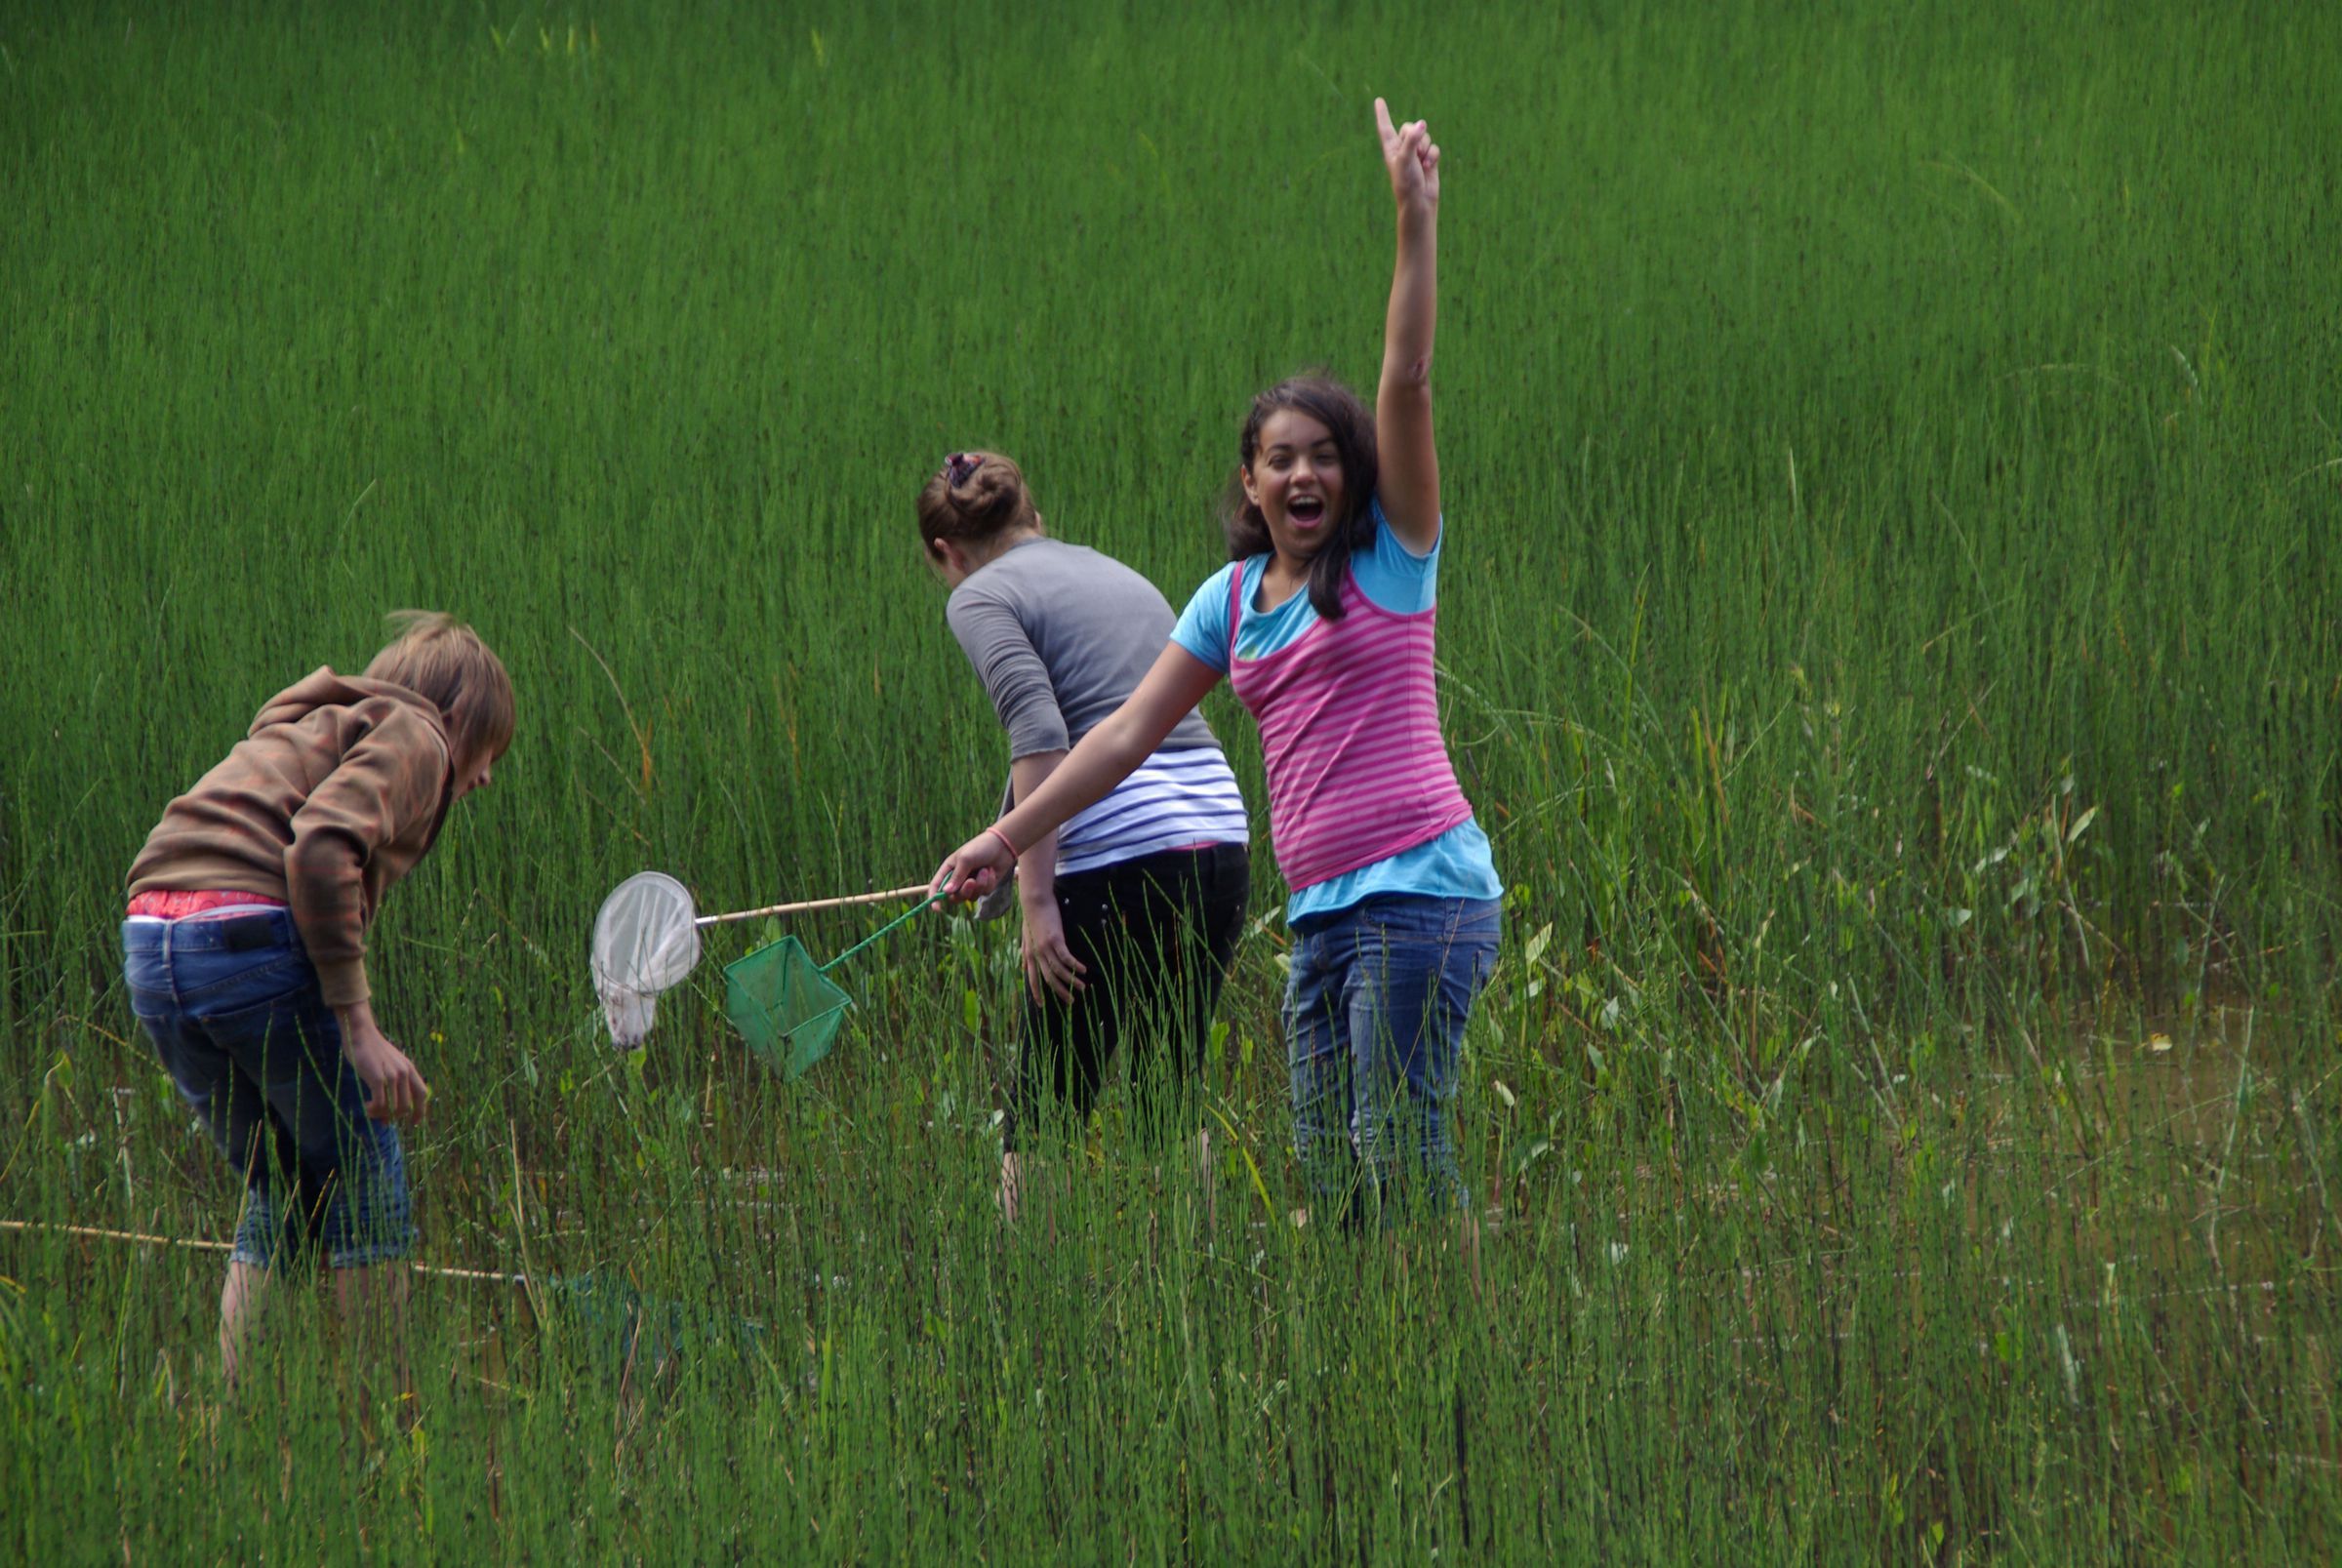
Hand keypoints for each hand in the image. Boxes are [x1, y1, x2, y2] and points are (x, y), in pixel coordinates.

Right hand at [340, 1007, 429, 1123]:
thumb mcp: (390, 1064)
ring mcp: (392, 1075)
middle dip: (395, 1117)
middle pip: (407, 1106)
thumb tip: (390, 1107)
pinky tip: (367, 1107)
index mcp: (410, 1069)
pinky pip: (380, 1103)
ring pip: (393, 1107)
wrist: (362, 1034)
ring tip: (371, 1113)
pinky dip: (374, 1110)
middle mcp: (404, 1073)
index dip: (420, 1110)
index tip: (414, 1123)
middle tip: (383, 1121)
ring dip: (382, 1115)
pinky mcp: (378, 1078)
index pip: (422, 1094)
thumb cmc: (372, 1051)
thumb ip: (394, 1082)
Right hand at [931, 828, 1016, 902]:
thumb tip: (946, 892)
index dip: (934, 897)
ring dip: (979, 885)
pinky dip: (988, 883)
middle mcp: (958, 878)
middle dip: (964, 891)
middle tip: (972, 882)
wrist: (1002, 845)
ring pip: (970, 897)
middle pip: (954, 897)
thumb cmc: (980, 847)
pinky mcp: (984, 886)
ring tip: (985, 870)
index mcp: (949, 869)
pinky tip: (991, 870)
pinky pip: (984, 893)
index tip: (936, 908)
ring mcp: (972, 884)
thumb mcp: (965, 859)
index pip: (936, 885)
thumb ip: (956, 877)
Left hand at [1019, 895, 1087, 1004]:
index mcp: (1028, 954)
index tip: (1041, 1006)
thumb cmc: (1031, 917)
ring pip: (1059, 970)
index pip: (1032, 979)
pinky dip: (1075, 965)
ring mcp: (1045, 947)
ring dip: (1071, 981)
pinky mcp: (1055, 939)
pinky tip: (1084, 970)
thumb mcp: (1025, 937)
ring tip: (1082, 987)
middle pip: (1048, 979)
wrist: (1034, 900)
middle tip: (1071, 1001)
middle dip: (1060, 992)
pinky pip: (1066, 957)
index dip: (1037, 993)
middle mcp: (1036, 954)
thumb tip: (1023, 966)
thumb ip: (1025, 952)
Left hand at [1375, 97, 1439, 211]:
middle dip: (1416, 136)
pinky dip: (1433, 155)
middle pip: (1410, 127)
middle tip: (1416, 153)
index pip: (1385, 127)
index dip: (1382, 114)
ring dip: (1425, 147)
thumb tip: (1422, 124)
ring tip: (1422, 163)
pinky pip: (1434, 147)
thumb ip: (1412, 139)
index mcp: (1390, 148)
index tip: (1378, 101)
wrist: (1419, 201)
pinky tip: (1429, 167)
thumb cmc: (1406, 182)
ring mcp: (1416, 153)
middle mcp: (1402, 148)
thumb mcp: (1406, 158)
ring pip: (1425, 136)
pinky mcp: (1428, 159)